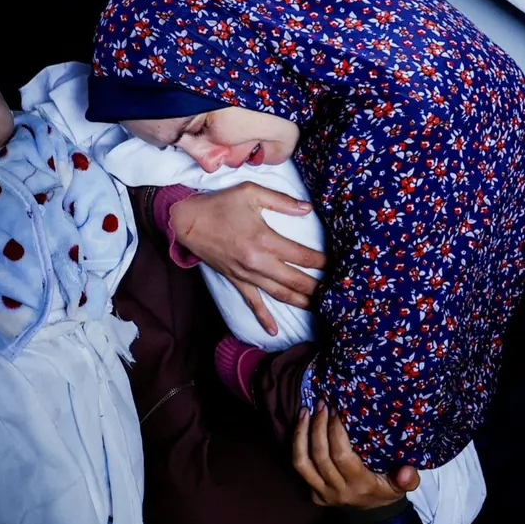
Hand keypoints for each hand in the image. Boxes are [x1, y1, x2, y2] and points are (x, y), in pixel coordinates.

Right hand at [170, 182, 325, 334]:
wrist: (186, 221)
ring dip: (300, 302)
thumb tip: (308, 209)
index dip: (322, 262)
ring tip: (320, 308)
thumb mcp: (251, 192)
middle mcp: (258, 262)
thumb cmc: (219, 204)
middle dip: (318, 287)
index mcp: (264, 240)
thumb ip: (281, 201)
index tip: (337, 265)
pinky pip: (252, 302)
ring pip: (279, 293)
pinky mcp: (236, 281)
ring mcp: (246, 275)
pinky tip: (273, 331)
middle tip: (336, 293)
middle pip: (295, 280)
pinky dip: (263, 317)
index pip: (302, 256)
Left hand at [293, 402, 419, 508]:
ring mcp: (323, 493)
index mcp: (360, 486)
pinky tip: (301, 424)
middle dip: (319, 426)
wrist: (374, 514)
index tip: (337, 410)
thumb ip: (408, 479)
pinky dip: (297, 444)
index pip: (342, 457)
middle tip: (322, 404)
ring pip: (302, 462)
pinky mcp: (314, 493)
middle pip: (321, 456)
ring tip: (306, 411)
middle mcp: (338, 491)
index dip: (336, 432)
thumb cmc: (387, 490)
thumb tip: (407, 471)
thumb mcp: (402, 486)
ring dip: (302, 433)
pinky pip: (300, 468)